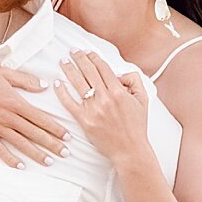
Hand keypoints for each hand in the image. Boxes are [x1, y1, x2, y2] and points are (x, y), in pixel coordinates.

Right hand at [0, 60, 70, 168]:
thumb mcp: (6, 72)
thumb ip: (26, 80)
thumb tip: (44, 86)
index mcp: (15, 102)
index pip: (40, 118)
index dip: (55, 128)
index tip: (67, 136)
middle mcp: (7, 117)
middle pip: (34, 133)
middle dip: (52, 144)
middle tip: (66, 154)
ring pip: (20, 143)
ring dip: (36, 153)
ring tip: (49, 162)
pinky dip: (10, 158)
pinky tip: (20, 166)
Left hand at [53, 50, 149, 165]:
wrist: (130, 150)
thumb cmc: (137, 126)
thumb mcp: (143, 100)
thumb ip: (134, 81)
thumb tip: (119, 73)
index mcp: (119, 92)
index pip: (103, 68)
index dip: (94, 57)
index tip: (88, 52)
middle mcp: (105, 98)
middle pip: (89, 71)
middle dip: (80, 58)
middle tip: (73, 51)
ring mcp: (93, 110)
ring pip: (78, 83)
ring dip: (69, 69)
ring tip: (63, 61)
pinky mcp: (84, 121)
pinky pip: (70, 103)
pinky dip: (62, 92)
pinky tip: (58, 83)